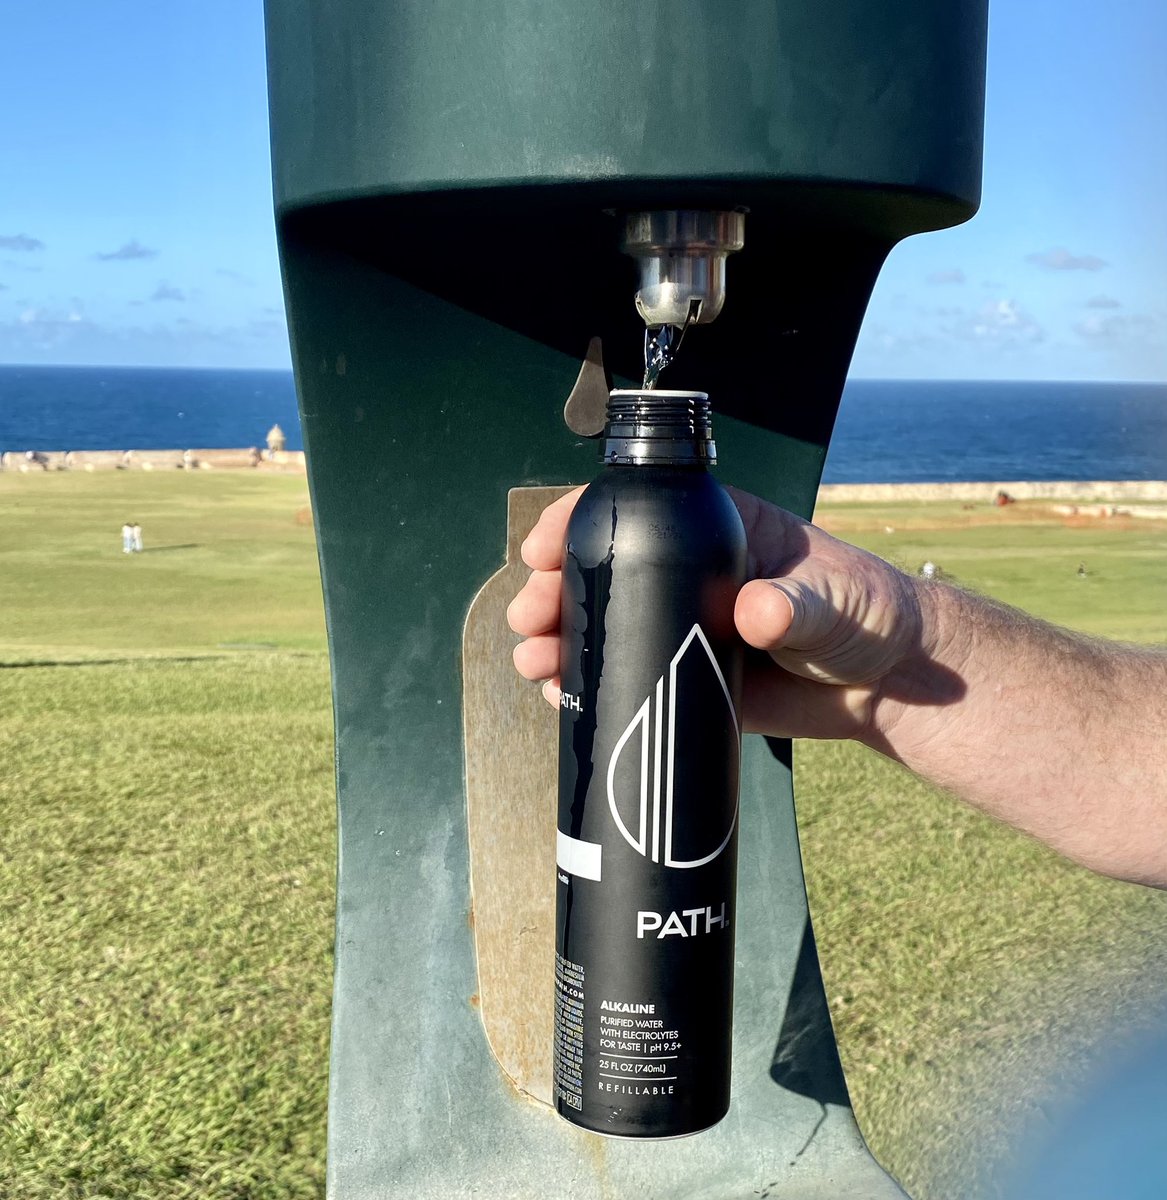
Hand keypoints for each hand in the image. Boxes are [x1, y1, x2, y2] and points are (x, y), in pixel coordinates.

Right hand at [508, 487, 948, 742]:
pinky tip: (561, 695)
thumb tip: (756, 612)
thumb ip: (799, 604)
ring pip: (604, 624)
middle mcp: (688, 574)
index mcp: (718, 530)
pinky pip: (623, 674)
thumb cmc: (870, 618)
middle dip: (555, 590)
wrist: (886, 689)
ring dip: (559, 640)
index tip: (541, 549)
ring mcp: (680, 626)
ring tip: (535, 662)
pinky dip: (586, 683)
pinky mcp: (683, 674)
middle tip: (531, 617)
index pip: (636, 510)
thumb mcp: (837, 602)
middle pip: (603, 570)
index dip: (578, 522)